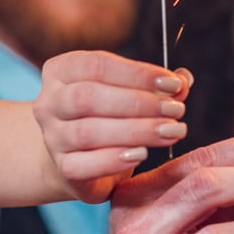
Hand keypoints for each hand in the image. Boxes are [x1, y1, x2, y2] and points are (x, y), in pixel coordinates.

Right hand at [34, 51, 192, 201]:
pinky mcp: (62, 168)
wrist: (79, 158)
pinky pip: (84, 165)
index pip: (97, 65)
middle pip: (88, 97)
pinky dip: (115, 159)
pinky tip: (141, 154)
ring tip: (170, 132)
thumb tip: (184, 79)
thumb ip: (156, 86)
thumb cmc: (108, 116)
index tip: (173, 84)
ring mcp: (52, 137)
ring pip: (88, 131)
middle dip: (139, 103)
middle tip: (175, 110)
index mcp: (62, 71)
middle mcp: (49, 102)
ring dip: (136, 131)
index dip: (138, 73)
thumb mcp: (130, 93)